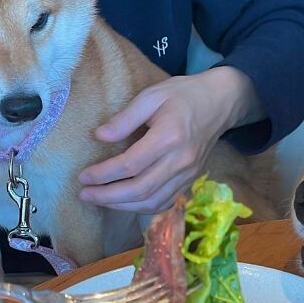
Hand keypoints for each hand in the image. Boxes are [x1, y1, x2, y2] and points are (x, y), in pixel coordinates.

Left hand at [79, 68, 261, 214]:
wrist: (220, 103)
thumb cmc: (183, 95)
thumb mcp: (152, 96)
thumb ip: (125, 118)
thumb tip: (99, 136)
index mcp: (169, 137)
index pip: (130, 165)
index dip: (104, 174)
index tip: (84, 177)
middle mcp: (179, 161)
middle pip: (140, 190)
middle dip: (108, 197)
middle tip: (85, 195)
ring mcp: (187, 175)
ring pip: (151, 202)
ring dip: (122, 207)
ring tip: (100, 200)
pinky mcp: (190, 181)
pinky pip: (163, 203)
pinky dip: (141, 207)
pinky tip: (124, 203)